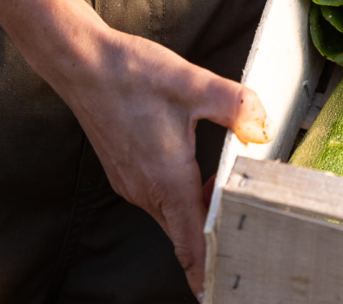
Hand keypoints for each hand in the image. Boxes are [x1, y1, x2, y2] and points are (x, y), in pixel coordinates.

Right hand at [34, 23, 269, 295]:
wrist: (81, 62)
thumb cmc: (132, 74)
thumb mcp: (194, 84)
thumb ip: (237, 107)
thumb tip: (261, 129)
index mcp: (166, 179)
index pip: (190, 242)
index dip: (205, 271)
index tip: (214, 292)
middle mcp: (145, 190)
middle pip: (184, 231)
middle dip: (211, 238)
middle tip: (242, 238)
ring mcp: (130, 182)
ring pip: (171, 213)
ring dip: (196, 209)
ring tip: (222, 190)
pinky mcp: (123, 171)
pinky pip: (157, 197)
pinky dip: (179, 195)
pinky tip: (195, 168)